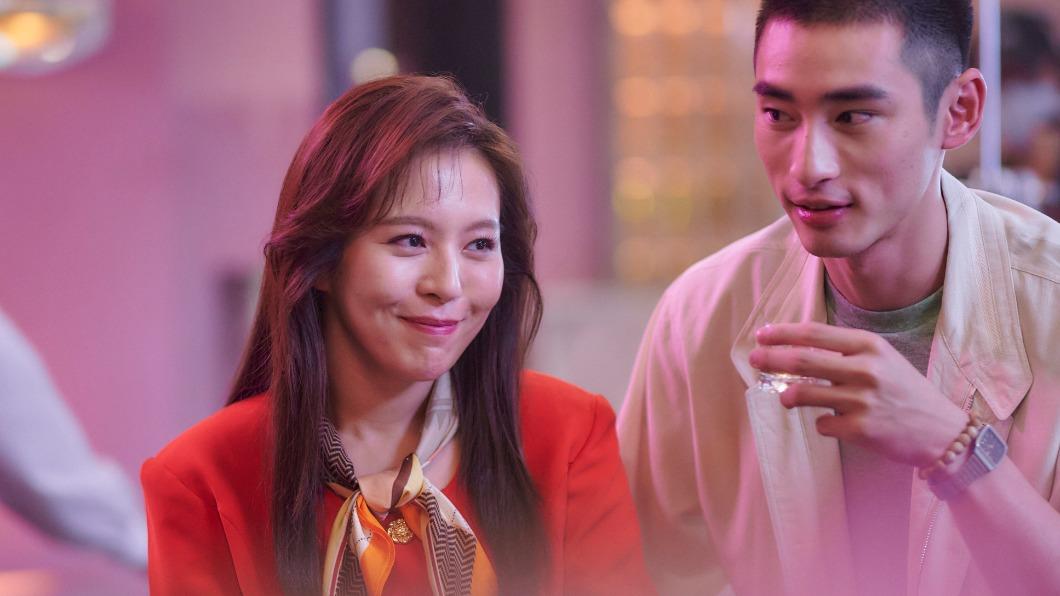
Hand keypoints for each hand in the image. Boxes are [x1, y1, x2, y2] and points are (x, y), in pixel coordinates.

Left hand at [749, 322, 967, 465]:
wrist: (941, 431)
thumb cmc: (905, 391)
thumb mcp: (882, 359)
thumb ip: (845, 352)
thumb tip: (796, 347)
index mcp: (869, 346)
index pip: (814, 334)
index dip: (783, 334)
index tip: (761, 334)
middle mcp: (865, 369)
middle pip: (802, 360)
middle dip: (772, 359)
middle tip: (754, 359)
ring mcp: (862, 400)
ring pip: (804, 393)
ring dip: (788, 395)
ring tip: (785, 398)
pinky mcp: (860, 429)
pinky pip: (822, 424)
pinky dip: (823, 423)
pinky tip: (836, 423)